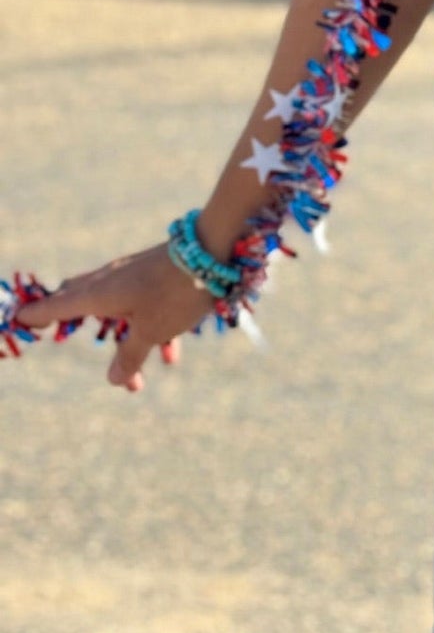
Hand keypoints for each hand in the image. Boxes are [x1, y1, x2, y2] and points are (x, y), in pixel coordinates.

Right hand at [11, 244, 211, 391]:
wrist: (215, 249)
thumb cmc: (176, 292)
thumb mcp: (151, 330)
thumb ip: (129, 355)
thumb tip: (114, 380)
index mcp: (98, 294)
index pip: (54, 306)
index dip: (35, 316)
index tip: (17, 320)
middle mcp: (109, 281)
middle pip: (79, 300)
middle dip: (72, 323)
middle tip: (57, 331)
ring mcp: (133, 275)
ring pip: (116, 310)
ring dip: (124, 343)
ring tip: (136, 383)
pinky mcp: (156, 273)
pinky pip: (143, 306)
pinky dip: (150, 330)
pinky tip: (172, 355)